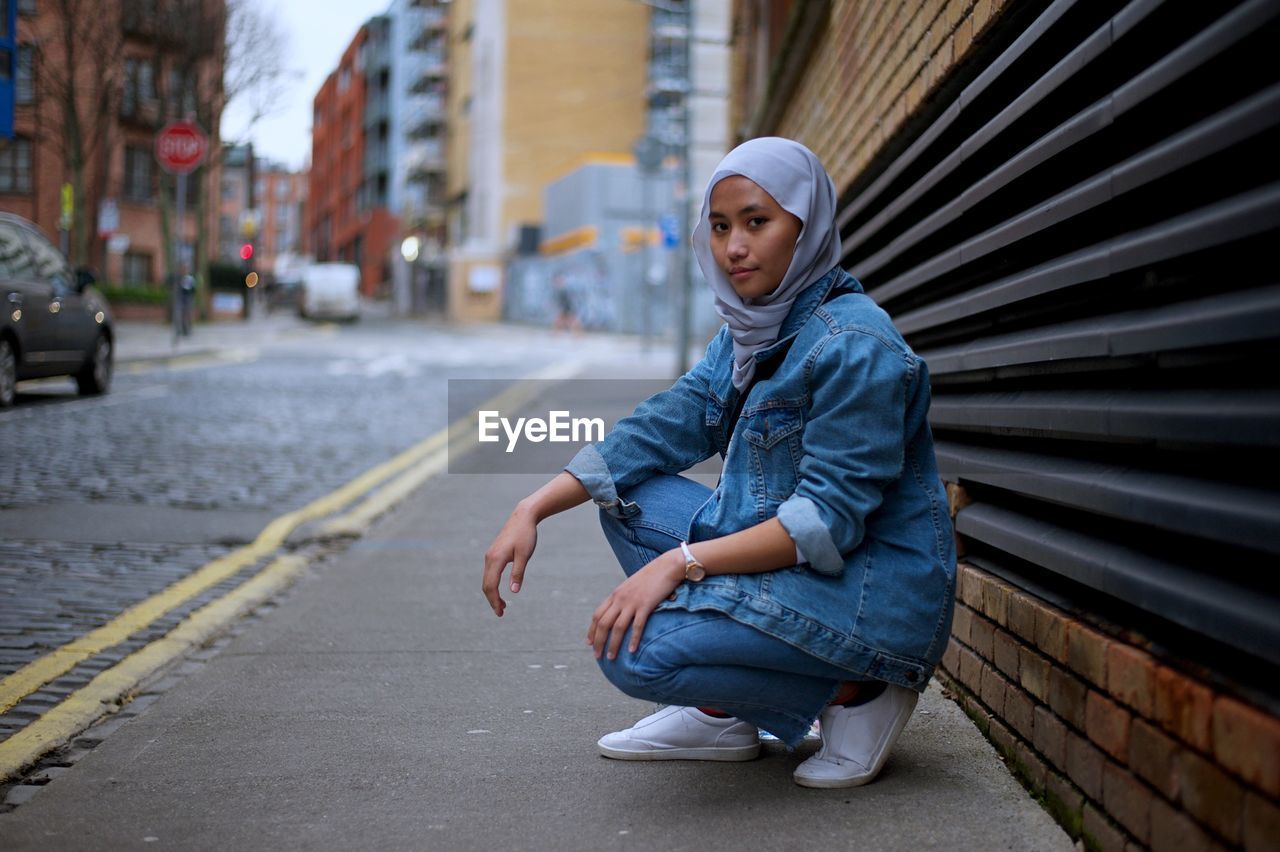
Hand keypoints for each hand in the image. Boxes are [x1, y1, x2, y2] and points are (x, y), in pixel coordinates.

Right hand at [482, 502, 538, 616]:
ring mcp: (490, 556)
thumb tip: (513, 592)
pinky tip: (501, 590)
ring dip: (492, 593)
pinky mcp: (494, 554)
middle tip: (501, 613)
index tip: (501, 612)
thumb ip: (518, 573)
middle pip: (486, 585)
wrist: (523, 516)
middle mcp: (489, 558)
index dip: (494, 600)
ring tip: (503, 605)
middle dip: (492, 600)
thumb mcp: (524, 555)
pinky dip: (493, 584)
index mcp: (496, 559)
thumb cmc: (526, 535)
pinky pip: (490, 573)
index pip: (490, 586)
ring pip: (487, 579)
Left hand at [588, 549, 683, 659]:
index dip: (591, 630)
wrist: (668, 566)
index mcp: (615, 594)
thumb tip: (622, 611)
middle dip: (598, 641)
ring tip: (611, 658)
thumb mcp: (633, 586)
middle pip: (603, 623)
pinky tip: (631, 651)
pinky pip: (637, 626)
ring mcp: (632, 602)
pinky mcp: (645, 605)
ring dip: (612, 644)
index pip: (597, 615)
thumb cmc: (653, 577)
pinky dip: (633, 639)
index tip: (589, 643)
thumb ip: (625, 598)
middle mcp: (620, 598)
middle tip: (597, 656)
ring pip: (617, 628)